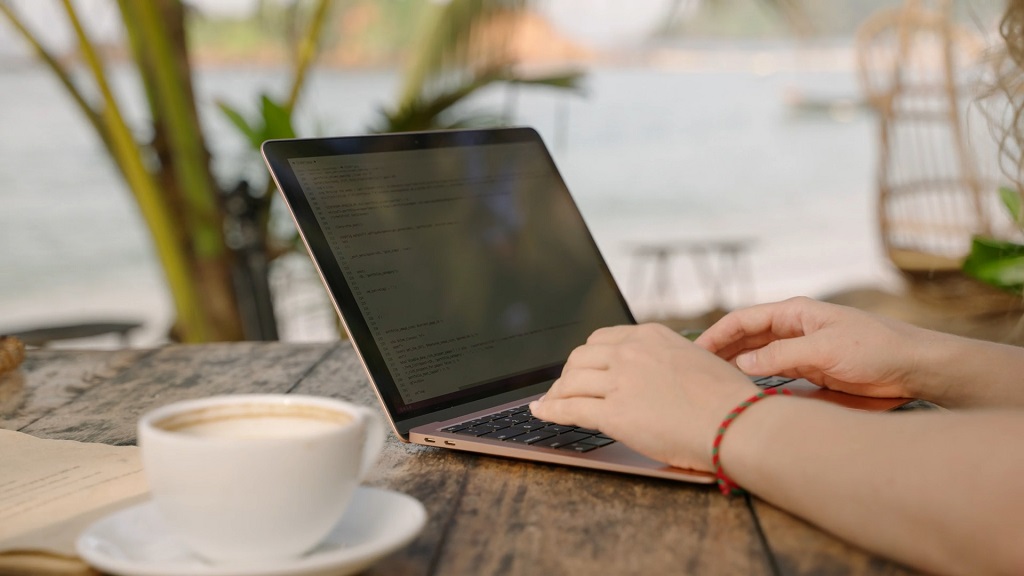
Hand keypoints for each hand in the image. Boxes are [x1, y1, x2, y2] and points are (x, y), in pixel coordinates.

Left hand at [530, 323, 757, 471]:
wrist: (736, 422)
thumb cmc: (729, 400)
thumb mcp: (698, 359)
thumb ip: (671, 359)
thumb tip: (662, 372)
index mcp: (651, 335)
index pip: (603, 339)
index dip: (588, 357)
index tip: (583, 368)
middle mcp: (631, 351)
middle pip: (581, 357)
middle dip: (569, 373)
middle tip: (564, 387)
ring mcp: (620, 381)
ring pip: (571, 381)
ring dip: (557, 392)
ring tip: (551, 402)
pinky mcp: (613, 413)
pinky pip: (569, 408)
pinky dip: (550, 410)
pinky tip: (541, 412)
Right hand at [694, 297, 933, 399]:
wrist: (914, 369)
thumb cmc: (875, 349)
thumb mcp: (824, 350)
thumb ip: (781, 357)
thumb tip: (740, 366)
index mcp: (794, 313)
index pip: (743, 320)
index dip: (717, 334)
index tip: (695, 352)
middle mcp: (793, 330)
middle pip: (746, 339)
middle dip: (720, 352)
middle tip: (695, 373)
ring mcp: (801, 352)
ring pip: (757, 359)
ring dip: (736, 369)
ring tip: (711, 384)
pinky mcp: (810, 373)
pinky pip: (774, 376)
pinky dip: (756, 383)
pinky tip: (743, 394)